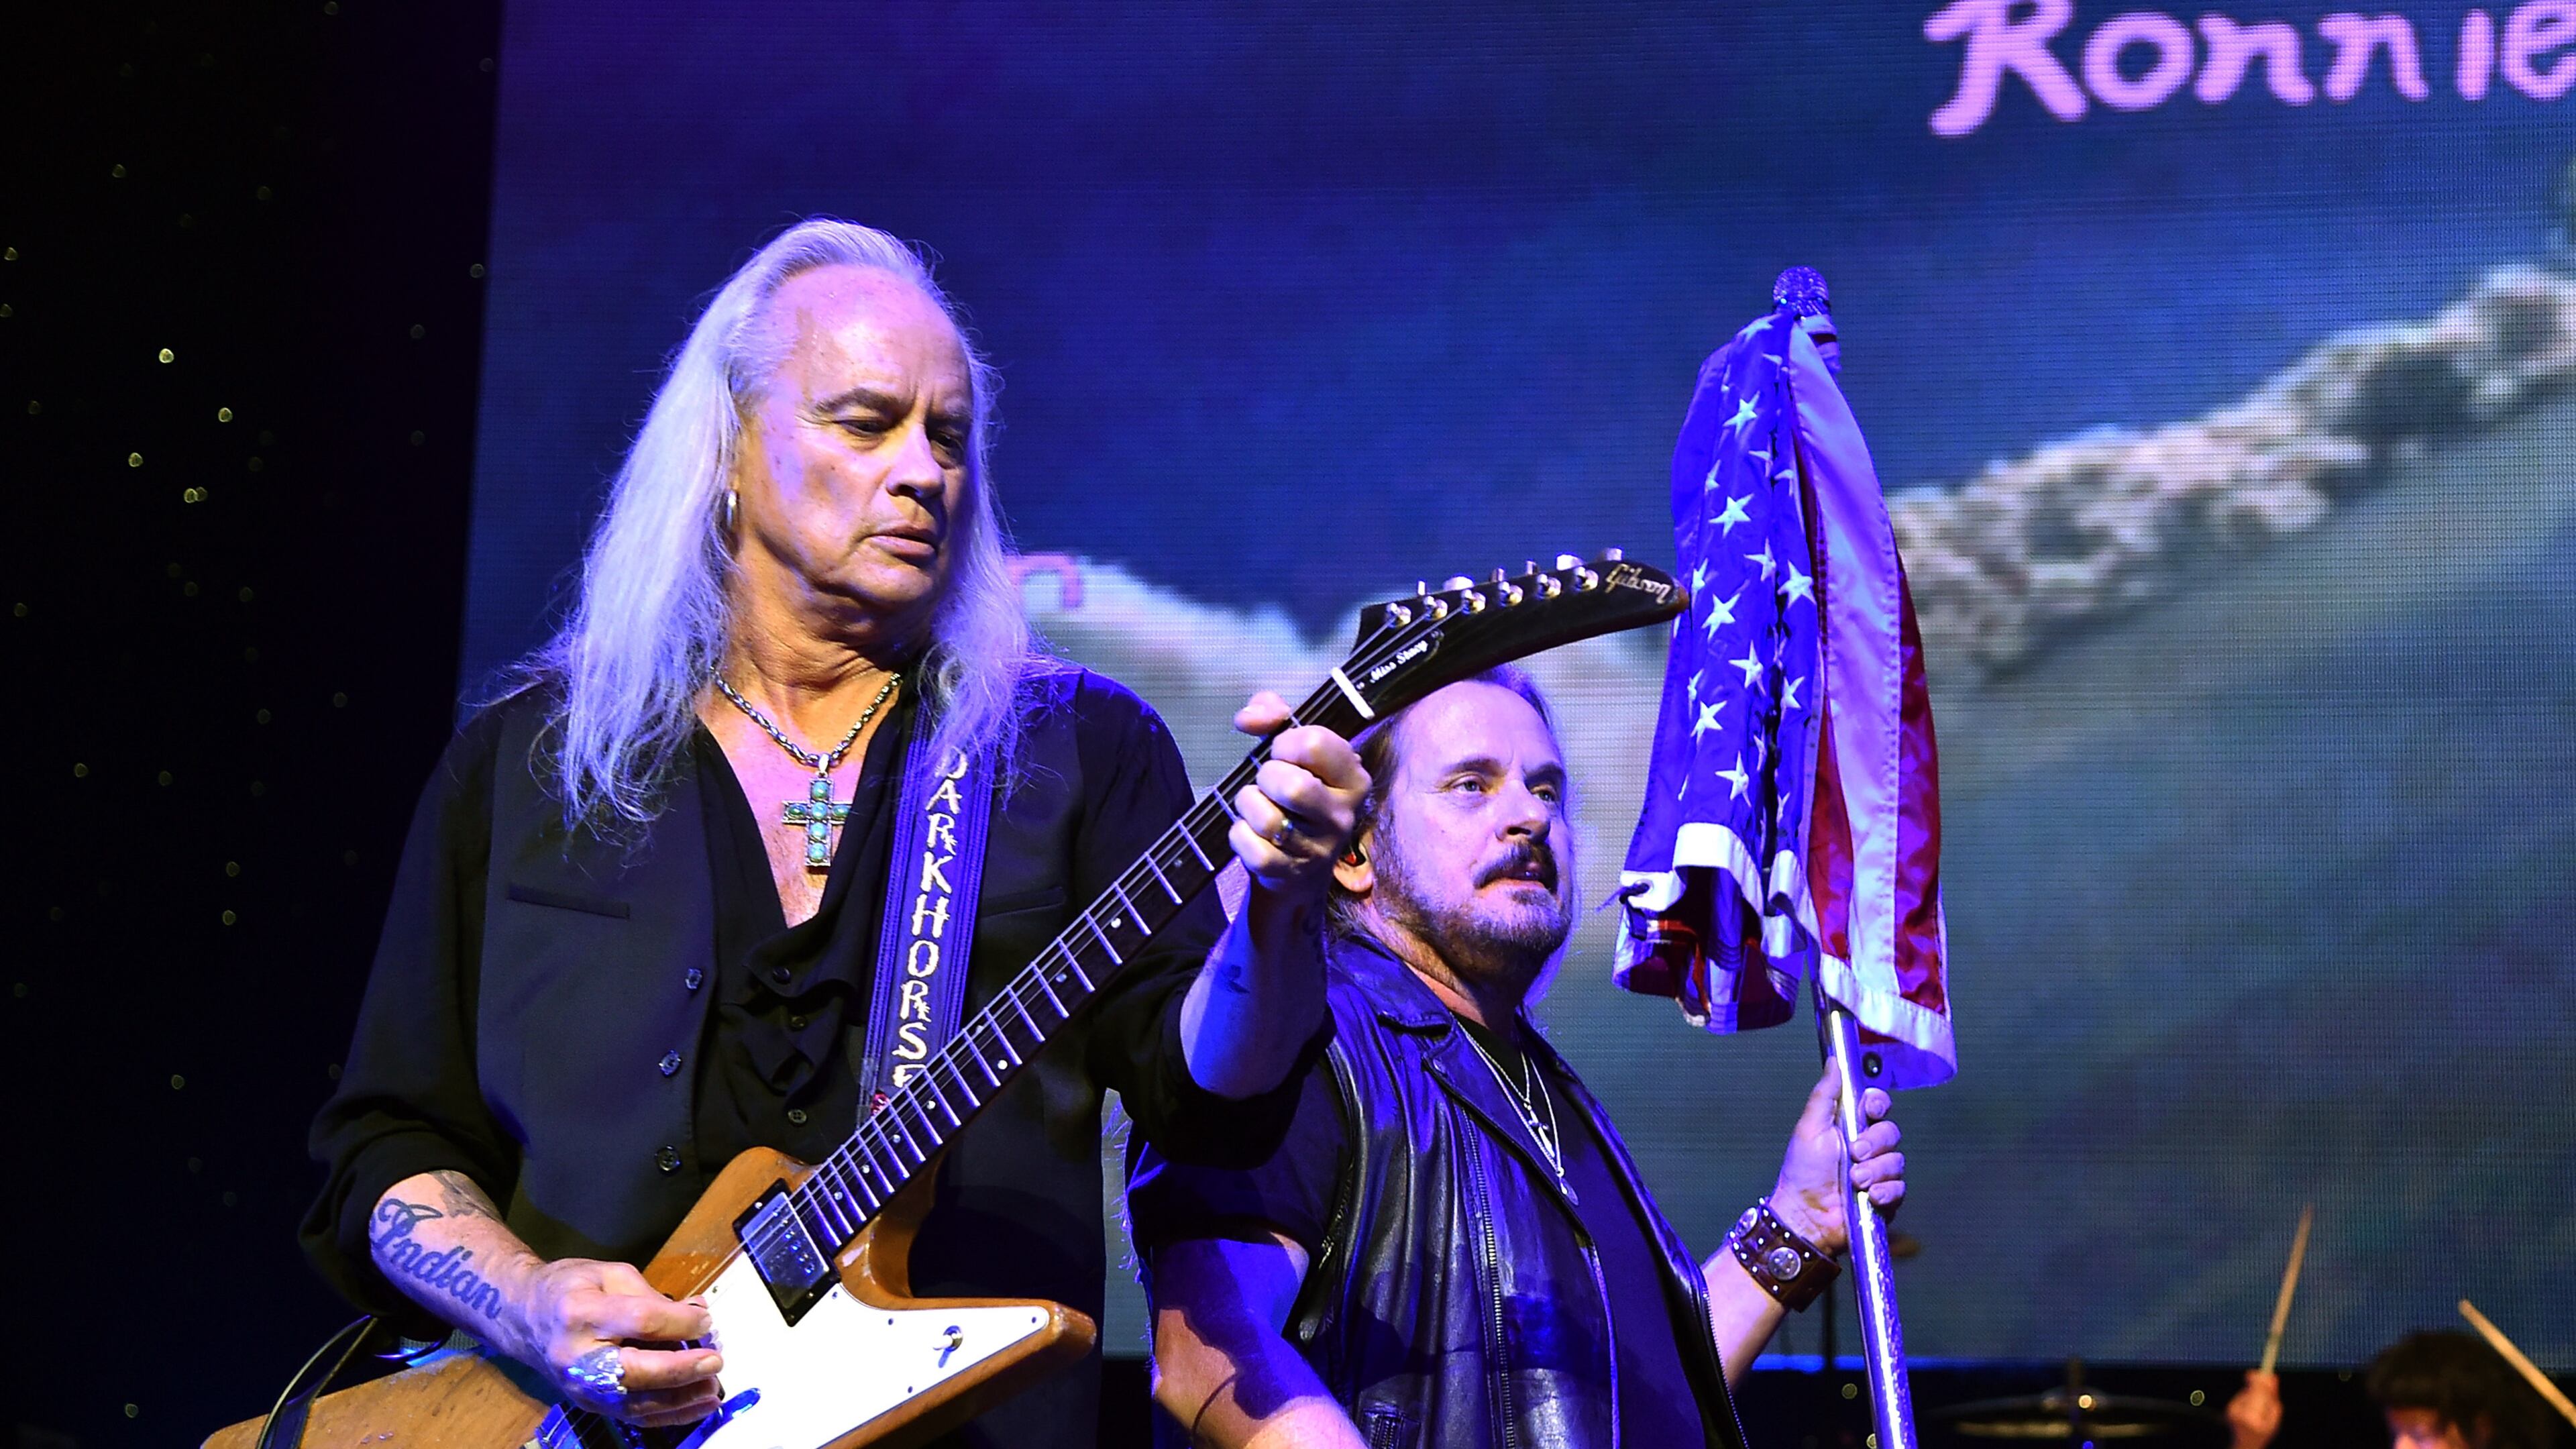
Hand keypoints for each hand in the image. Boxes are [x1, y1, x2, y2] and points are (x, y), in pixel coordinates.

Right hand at [509, 1257, 724, 1427]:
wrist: (524, 1317)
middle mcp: (577, 1357)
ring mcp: (580, 1387)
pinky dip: (669, 1414)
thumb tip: (696, 1314)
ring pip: (636, 1403)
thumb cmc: (570, 1288)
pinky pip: (633, 1415)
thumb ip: (652, 1296)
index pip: (640, 1321)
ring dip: (681, 1400)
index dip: (679, 1322)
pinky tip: (697, 1406)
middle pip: (636, 1370)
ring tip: (712, 1388)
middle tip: (715, 1361)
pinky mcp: (588, 1404)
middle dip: (681, 1368)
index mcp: (582, 1313)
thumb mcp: (610, 1275)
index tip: (707, 1320)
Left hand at [1227, 691, 1366, 901]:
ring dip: (1249, 805)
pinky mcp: (1292, 873)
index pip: (1315, 743)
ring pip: (1269, 820)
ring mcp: (1319, 849)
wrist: (1298, 865)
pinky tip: (1249, 831)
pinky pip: (1254, 851)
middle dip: (1266, 777)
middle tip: (1268, 781)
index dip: (1285, 742)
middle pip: (1293, 786)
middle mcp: (1343, 815)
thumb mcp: (1293, 747)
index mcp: (1353, 778)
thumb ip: (1272, 713)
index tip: (1283, 752)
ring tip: (1256, 804)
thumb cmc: (1295, 794)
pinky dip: (1240, 836)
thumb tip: (1249, 718)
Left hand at [1767, 1065, 1904, 1254]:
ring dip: (1875, 1171)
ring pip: (1897, 1161)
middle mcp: (1869, 1147)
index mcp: (1851, 1126)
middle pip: (1891, 1131)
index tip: (1869, 1110)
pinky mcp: (1886, 1197)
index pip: (1878, 1105)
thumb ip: (1825, 1094)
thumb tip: (1834, 1061)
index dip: (1878, 1104)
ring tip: (1854, 1181)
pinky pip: (1900, 1188)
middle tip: (1854, 1154)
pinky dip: (1885, 1192)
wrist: (1805, 1215)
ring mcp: (1879, 1172)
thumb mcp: (1810, 1128)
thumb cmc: (1802, 1172)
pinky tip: (1869, 1197)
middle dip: (1874, 1143)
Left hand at [2227, 1370, 2281, 1448]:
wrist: (2246, 1444)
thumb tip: (2272, 1378)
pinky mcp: (2229, 1409)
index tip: (2266, 1373)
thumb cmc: (2263, 1432)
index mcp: (2253, 1420)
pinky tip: (2251, 1407)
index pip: (2259, 1397)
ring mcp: (2233, 1412)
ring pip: (2246, 1394)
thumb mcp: (2273, 1420)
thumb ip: (2273, 1399)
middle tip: (2266, 1374)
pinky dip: (2248, 1398)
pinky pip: (2242, 1397)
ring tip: (2259, 1406)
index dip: (2262, 1384)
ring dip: (2254, 1393)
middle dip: (2258, 1383)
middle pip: (2252, 1392)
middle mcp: (2240, 1415)